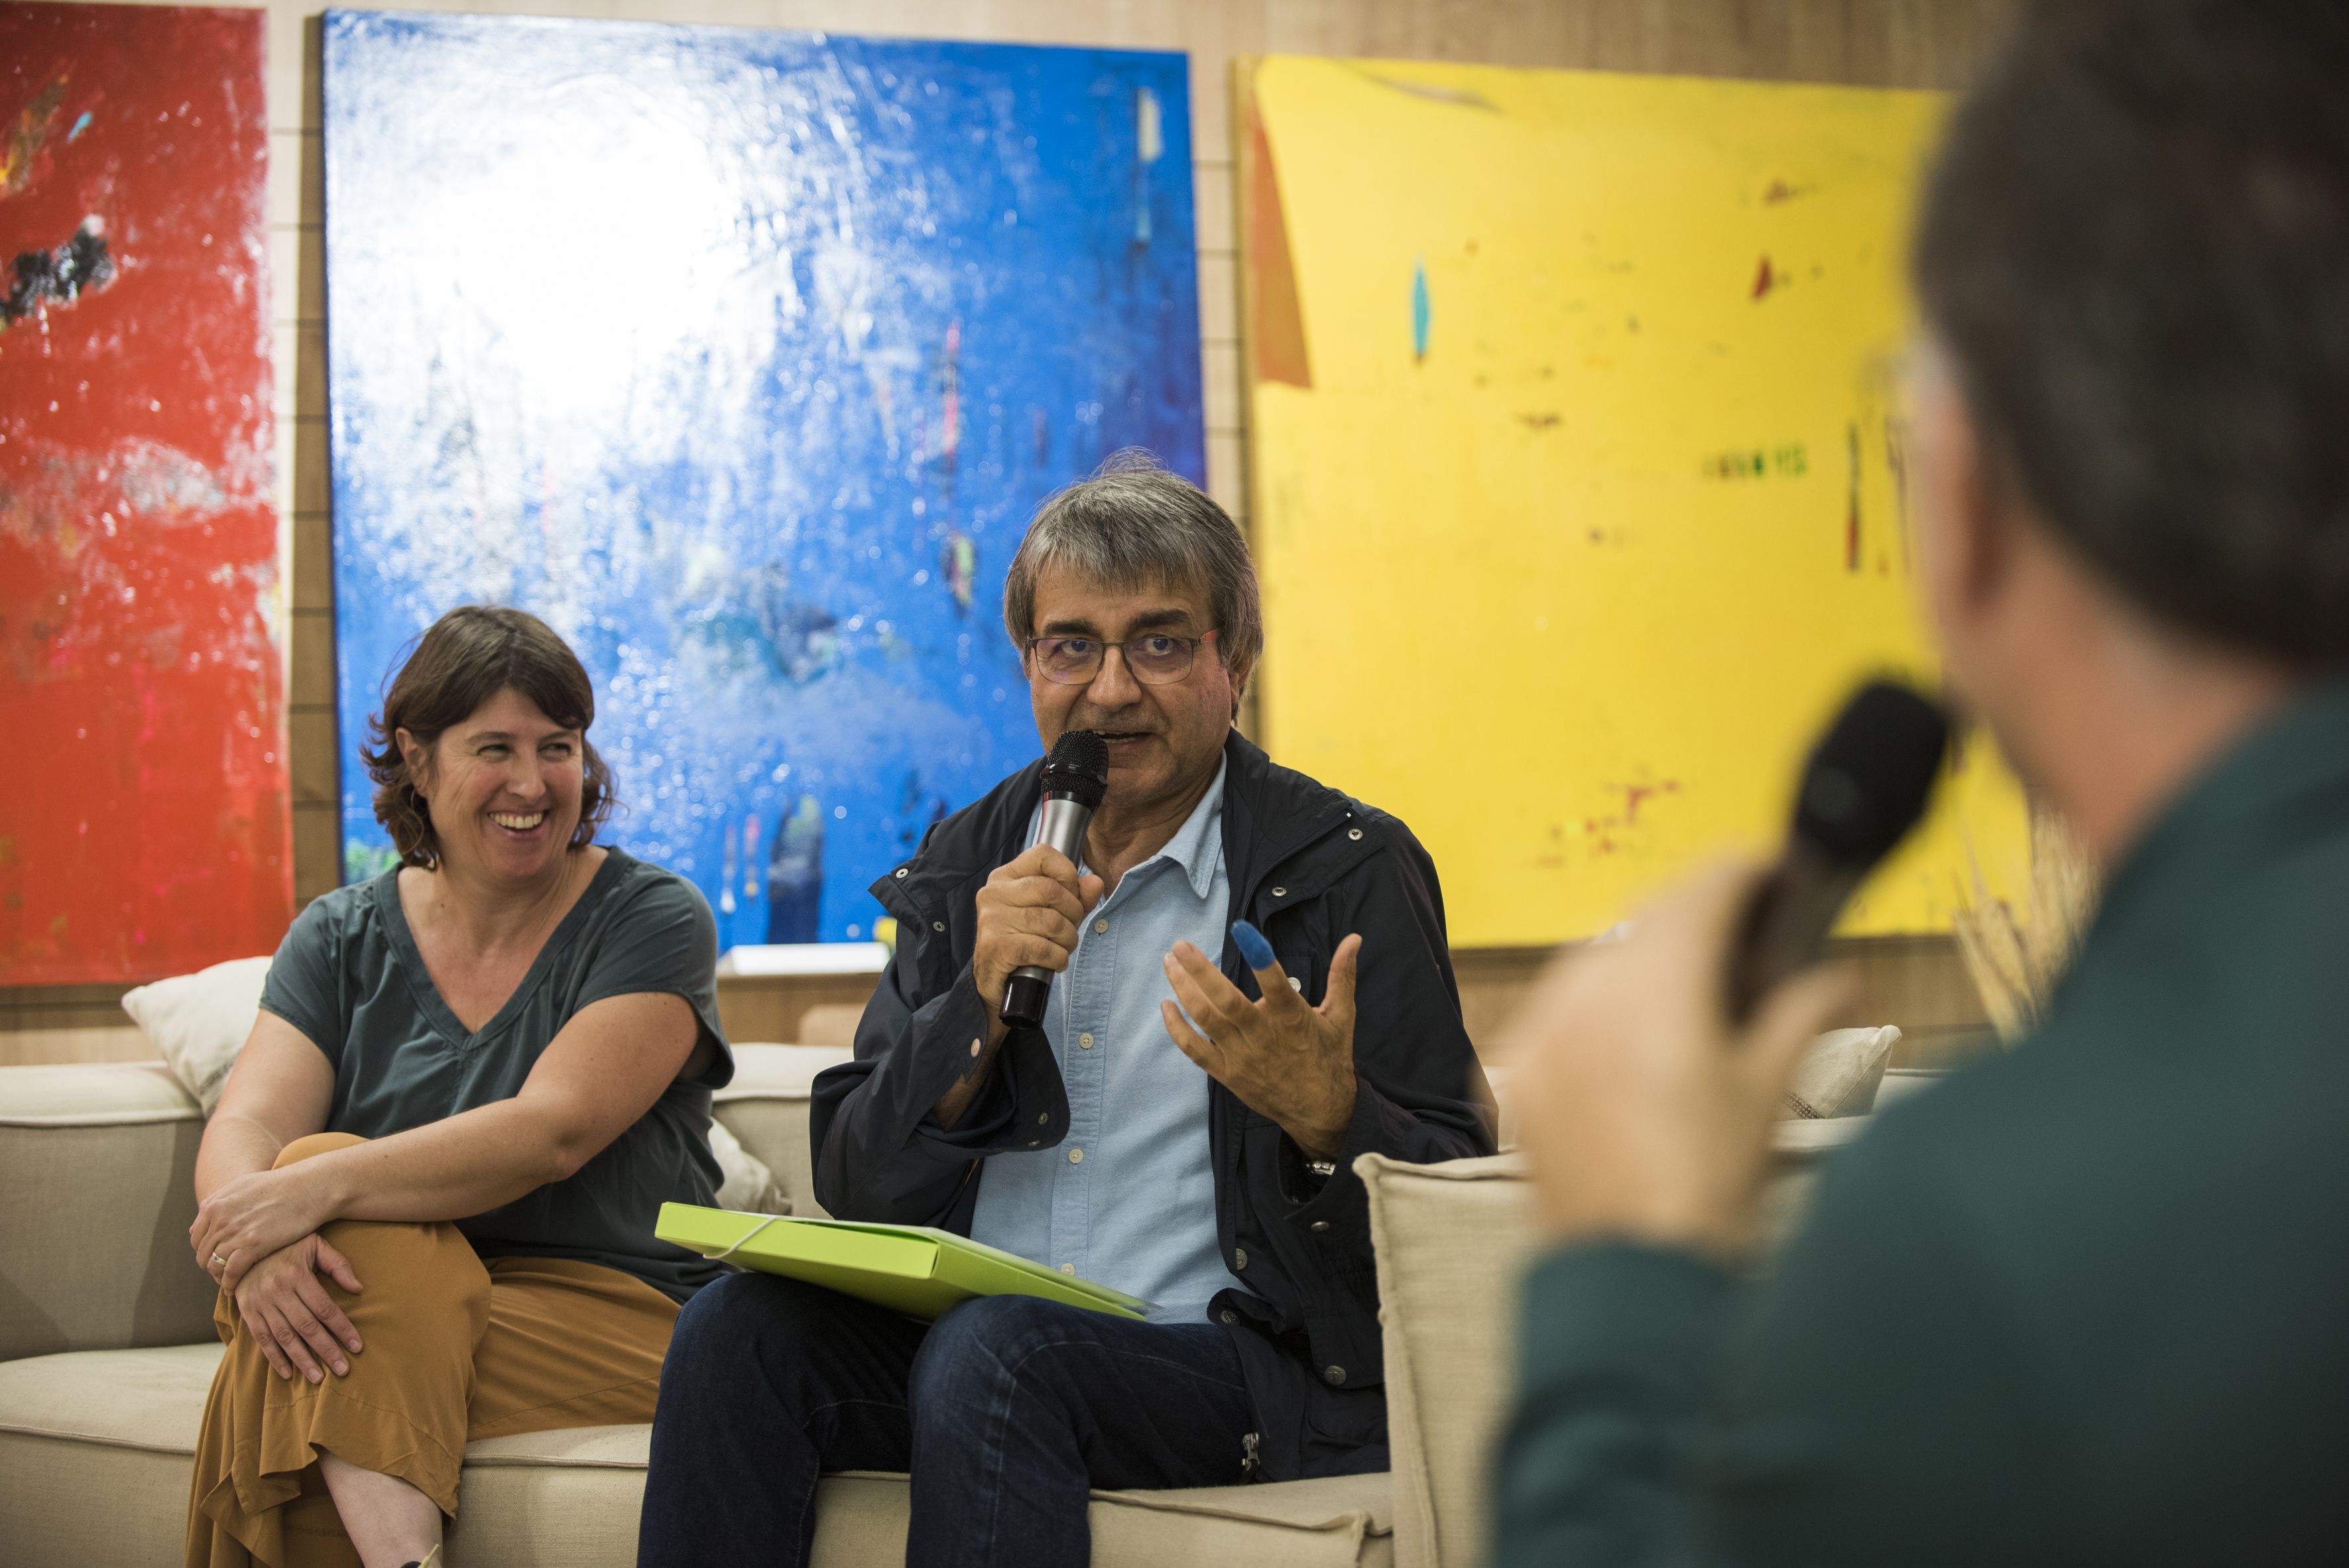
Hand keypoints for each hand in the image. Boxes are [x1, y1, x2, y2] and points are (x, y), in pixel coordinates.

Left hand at [193, 1163, 335, 1295]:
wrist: (309, 1187)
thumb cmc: (280, 1186)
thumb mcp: (242, 1187)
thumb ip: (218, 1204)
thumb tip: (197, 1225)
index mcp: (214, 1205)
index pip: (196, 1239)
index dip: (206, 1251)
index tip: (219, 1258)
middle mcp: (219, 1218)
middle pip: (203, 1254)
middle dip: (212, 1266)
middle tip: (225, 1273)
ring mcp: (235, 1232)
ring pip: (214, 1265)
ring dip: (219, 1277)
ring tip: (230, 1282)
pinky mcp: (252, 1245)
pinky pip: (230, 1272)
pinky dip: (230, 1284)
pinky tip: (236, 1288)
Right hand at [227, 1233, 364, 1383]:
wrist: (245, 1245)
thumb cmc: (288, 1245)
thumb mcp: (315, 1244)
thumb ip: (338, 1264)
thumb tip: (358, 1289)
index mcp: (297, 1274)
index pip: (325, 1308)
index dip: (342, 1329)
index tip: (357, 1347)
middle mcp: (277, 1291)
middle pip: (306, 1327)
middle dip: (326, 1350)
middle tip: (343, 1370)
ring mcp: (260, 1303)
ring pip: (284, 1337)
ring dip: (302, 1360)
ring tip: (319, 1377)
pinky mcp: (247, 1312)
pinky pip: (262, 1339)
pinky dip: (274, 1358)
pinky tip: (287, 1374)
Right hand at [971, 845, 1104, 1040]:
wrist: (993, 983)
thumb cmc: (1024, 941)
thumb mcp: (1052, 914)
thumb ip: (1076, 897)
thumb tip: (1095, 882)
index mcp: (1005, 877)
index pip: (1043, 854)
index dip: (1067, 874)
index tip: (1071, 895)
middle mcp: (994, 893)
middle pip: (1051, 890)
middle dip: (1073, 914)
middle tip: (1070, 930)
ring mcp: (992, 920)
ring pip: (1051, 921)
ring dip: (1068, 940)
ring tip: (1063, 948)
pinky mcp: (996, 947)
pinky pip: (1042, 947)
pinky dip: (1057, 958)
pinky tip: (1054, 962)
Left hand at [1161, 925, 1360, 1159]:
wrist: (1320, 1111)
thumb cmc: (1330, 1058)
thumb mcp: (1341, 1017)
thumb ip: (1343, 975)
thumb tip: (1354, 938)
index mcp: (1293, 1019)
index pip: (1275, 984)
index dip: (1259, 957)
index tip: (1241, 929)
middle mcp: (1263, 1037)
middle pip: (1226, 1001)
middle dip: (1200, 970)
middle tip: (1180, 945)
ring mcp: (1242, 1057)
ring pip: (1206, 1019)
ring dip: (1183, 989)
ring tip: (1169, 962)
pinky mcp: (1227, 1073)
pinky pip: (1195, 1050)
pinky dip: (1177, 1028)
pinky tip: (1165, 1005)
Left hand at [1501, 861, 1852, 1258]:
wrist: (1634, 1285)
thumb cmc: (1708, 1193)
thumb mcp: (1766, 1095)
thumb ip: (1801, 1016)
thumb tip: (1843, 975)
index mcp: (1657, 989)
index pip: (1702, 891)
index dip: (1746, 872)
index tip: (1778, 869)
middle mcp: (1586, 996)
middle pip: (1648, 920)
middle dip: (1699, 915)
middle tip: (1750, 928)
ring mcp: (1540, 1033)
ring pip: (1596, 959)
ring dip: (1645, 957)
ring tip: (1695, 987)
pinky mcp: (1513, 1074)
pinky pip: (1557, 1008)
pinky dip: (1597, 1004)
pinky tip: (1634, 1034)